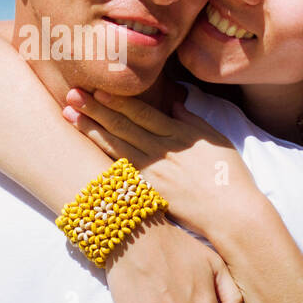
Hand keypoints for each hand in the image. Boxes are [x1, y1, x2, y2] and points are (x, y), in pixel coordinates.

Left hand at [62, 87, 262, 239]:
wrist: (232, 215)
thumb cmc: (229, 175)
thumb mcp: (215, 139)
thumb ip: (191, 120)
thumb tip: (174, 103)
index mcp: (179, 136)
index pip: (142, 114)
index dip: (118, 101)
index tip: (96, 88)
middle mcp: (163, 152)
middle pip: (123, 127)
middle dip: (95, 110)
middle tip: (71, 95)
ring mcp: (154, 174)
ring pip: (116, 147)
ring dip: (92, 131)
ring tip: (70, 116)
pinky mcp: (149, 193)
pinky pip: (121, 173)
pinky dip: (102, 159)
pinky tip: (85, 148)